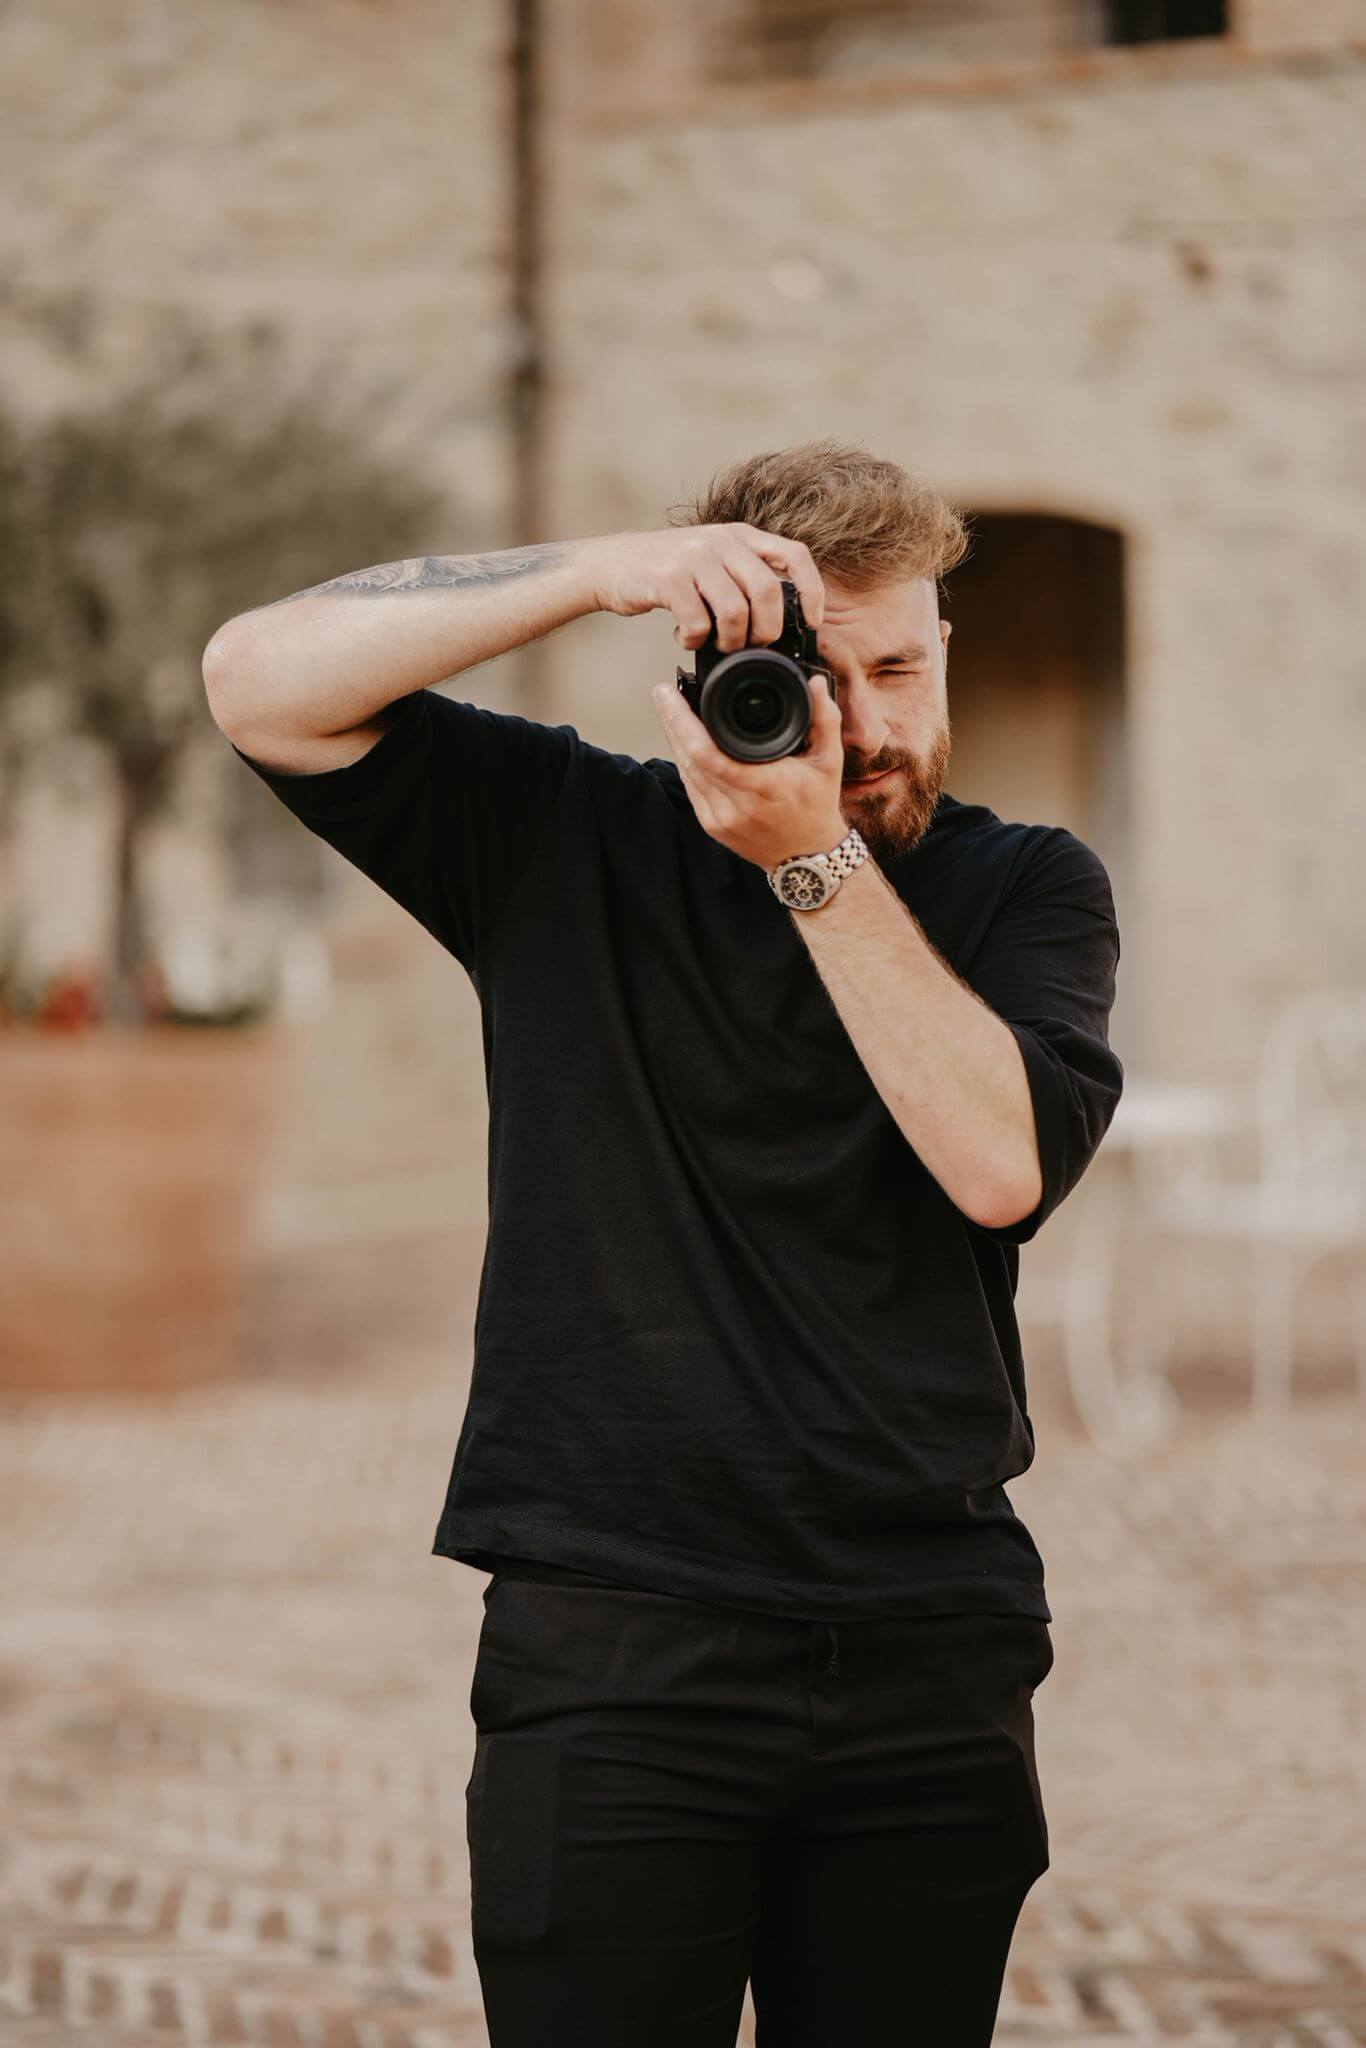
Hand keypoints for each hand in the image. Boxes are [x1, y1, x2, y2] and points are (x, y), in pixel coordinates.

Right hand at [584, 523, 825, 650]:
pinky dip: (694, 640)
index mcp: (740, 535)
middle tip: (753, 645)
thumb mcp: (711, 561)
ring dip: (731, 640)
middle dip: (767, 630)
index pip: (795, 555)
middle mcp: (721, 540)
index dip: (812, 591)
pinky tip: (684, 637)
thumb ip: (743, 577)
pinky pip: (698, 622)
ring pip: (736, 611)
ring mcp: (694, 557)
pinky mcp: (668, 578)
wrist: (608, 565)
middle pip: (768, 591)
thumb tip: (780, 621)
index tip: (813, 621)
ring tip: (717, 644)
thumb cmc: (665, 572)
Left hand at [651, 669, 848, 873]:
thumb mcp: (829, 762)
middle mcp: (735, 805)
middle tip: (664, 694)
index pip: (707, 753)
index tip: (670, 695)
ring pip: (685, 771)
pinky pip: (690, 787)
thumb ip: (824, 719)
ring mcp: (719, 819)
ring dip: (674, 739)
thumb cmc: (817, 808)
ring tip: (670, 711)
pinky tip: (682, 742)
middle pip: (688, 758)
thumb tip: (815, 684)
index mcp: (762, 786)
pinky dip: (685, 761)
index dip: (682, 722)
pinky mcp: (712, 826)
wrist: (808, 858)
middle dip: (671, 721)